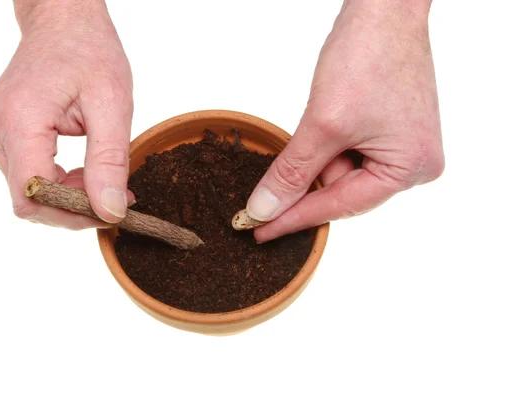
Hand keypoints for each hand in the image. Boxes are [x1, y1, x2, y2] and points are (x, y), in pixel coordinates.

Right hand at [0, 0, 133, 228]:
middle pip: (28, 198)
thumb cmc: (89, 52)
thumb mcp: (112, 104)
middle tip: (115, 197)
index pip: (32, 194)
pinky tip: (81, 170)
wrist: (63, 21)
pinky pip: (25, 175)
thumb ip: (109, 161)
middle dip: (74, 207)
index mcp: (19, 120)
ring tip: (101, 177)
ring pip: (27, 191)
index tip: (110, 207)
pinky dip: (55, 183)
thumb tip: (109, 211)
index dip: (71, 213)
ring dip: (66, 196)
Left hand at [248, 0, 443, 241]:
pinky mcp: (391, 131)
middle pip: (343, 190)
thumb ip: (292, 174)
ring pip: (342, 170)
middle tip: (284, 160)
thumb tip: (263, 211)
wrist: (382, 9)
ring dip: (319, 153)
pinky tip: (326, 120)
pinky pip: (350, 151)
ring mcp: (405, 146)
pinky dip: (327, 144)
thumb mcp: (322, 125)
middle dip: (309, 175)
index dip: (294, 219)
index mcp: (410, 168)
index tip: (259, 232)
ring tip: (323, 117)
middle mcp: (415, 164)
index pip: (340, 207)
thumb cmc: (366, 57)